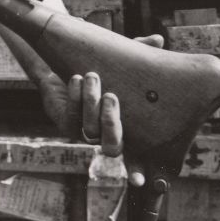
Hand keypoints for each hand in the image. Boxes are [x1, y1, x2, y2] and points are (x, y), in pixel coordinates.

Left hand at [0, 28, 164, 187]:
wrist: (62, 63)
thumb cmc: (101, 65)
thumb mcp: (121, 57)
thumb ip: (138, 51)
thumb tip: (157, 39)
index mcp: (126, 126)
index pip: (136, 154)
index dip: (139, 168)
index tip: (143, 180)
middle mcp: (106, 134)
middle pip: (112, 148)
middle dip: (112, 124)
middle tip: (112, 96)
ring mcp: (85, 131)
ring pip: (89, 130)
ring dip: (91, 103)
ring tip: (92, 76)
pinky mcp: (65, 123)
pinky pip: (70, 118)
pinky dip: (75, 98)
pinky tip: (76, 79)